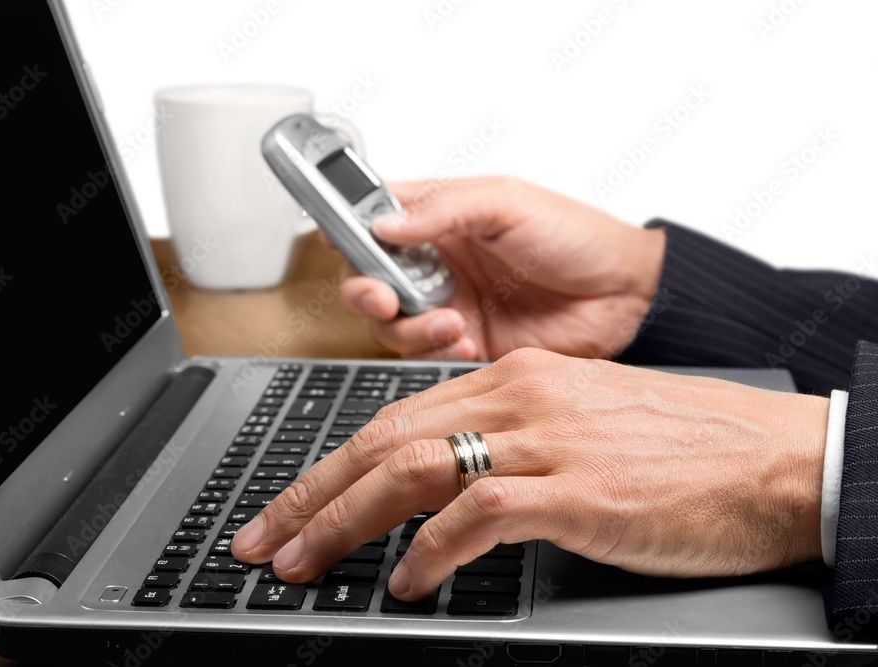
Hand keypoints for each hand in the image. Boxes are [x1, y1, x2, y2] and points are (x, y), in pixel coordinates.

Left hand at [232, 348, 826, 599]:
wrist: (773, 458)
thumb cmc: (682, 447)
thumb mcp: (577, 424)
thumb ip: (507, 441)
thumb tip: (441, 490)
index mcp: (515, 377)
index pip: (396, 417)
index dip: (331, 465)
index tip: (293, 504)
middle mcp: (521, 397)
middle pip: (384, 439)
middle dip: (310, 494)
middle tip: (263, 538)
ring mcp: (548, 440)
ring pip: (412, 470)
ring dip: (344, 521)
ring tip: (305, 564)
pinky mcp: (578, 489)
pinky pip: (477, 514)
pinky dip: (429, 552)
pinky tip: (408, 583)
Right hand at [338, 177, 666, 359]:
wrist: (625, 296)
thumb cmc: (575, 237)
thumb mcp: (507, 203)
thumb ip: (442, 209)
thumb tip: (384, 223)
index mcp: (439, 217)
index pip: (372, 219)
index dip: (347, 229)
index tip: (336, 239)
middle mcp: (436, 262)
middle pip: (367, 277)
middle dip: (364, 291)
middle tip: (382, 297)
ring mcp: (447, 305)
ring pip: (391, 324)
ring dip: (410, 326)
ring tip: (450, 320)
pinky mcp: (465, 344)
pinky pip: (426, 355)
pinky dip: (436, 351)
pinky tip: (466, 340)